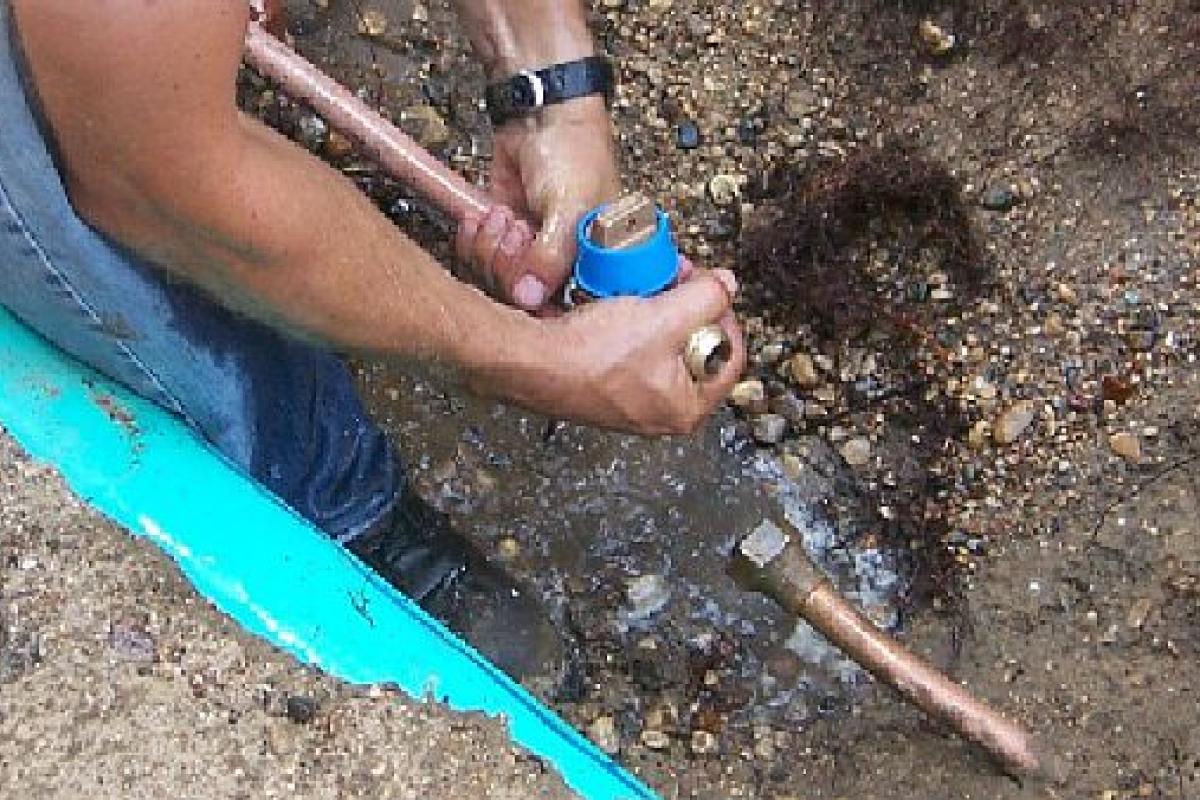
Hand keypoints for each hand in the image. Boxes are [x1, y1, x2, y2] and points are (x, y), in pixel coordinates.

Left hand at [456, 99, 619, 311]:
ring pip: (497, 284)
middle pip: (525, 302)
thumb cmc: (573, 153)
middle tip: (518, 230)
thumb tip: (529, 299)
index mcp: (599, 265)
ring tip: (502, 216)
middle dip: (510, 265)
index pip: (569, 310)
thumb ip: (552, 256)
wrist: (540, 114)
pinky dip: (473, 243)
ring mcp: (532, 256)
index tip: (530, 281)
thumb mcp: (571, 207)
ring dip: (489, 250)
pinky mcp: (504, 242)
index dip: (543, 303)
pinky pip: (479, 263)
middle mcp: (567, 266)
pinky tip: (483, 218)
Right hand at [500, 268, 746, 434]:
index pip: (729, 358)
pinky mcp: (606, 386)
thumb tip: (727, 286)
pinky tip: (621, 306)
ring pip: (662, 347)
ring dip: (659, 313)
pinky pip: (633, 350)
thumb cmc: (590, 356)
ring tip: (648, 290)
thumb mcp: (665, 317)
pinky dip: (632, 325)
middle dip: (689, 311)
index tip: (714, 290)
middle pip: (695, 351)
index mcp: (685, 408)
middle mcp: (660, 412)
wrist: (532, 362)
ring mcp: (631, 401)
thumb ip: (707, 298)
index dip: (724, 316)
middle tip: (678, 284)